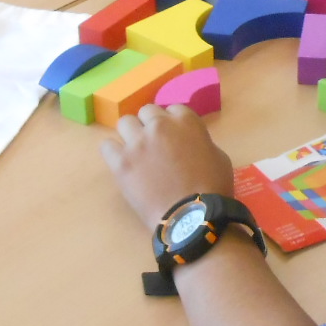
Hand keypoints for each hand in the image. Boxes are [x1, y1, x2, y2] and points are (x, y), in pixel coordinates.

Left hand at [99, 104, 235, 232]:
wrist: (191, 217)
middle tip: (155, 145)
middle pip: (147, 111)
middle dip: (151, 125)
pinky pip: (107, 145)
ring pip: (125, 122)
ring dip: (132, 134)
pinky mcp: (121, 162)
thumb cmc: (212, 189)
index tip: (174, 137)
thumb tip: (188, 144)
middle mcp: (159, 126)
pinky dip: (114, 152)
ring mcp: (137, 143)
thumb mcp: (219, 156)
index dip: (173, 123)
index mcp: (186, 121)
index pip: (173, 108)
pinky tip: (122, 162)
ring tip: (136, 152)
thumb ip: (199, 141)